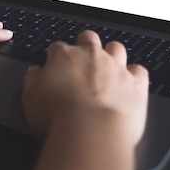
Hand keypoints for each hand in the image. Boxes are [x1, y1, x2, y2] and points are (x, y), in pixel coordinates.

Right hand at [21, 30, 148, 144]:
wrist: (91, 131)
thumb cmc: (58, 116)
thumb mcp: (30, 98)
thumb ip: (31, 80)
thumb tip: (34, 72)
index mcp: (64, 56)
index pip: (58, 47)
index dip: (56, 56)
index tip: (55, 66)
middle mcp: (91, 55)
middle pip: (88, 38)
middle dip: (84, 45)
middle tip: (81, 60)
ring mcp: (116, 67)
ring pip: (116, 48)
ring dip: (112, 54)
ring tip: (107, 67)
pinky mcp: (135, 84)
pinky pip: (140, 71)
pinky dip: (135, 75)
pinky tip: (130, 82)